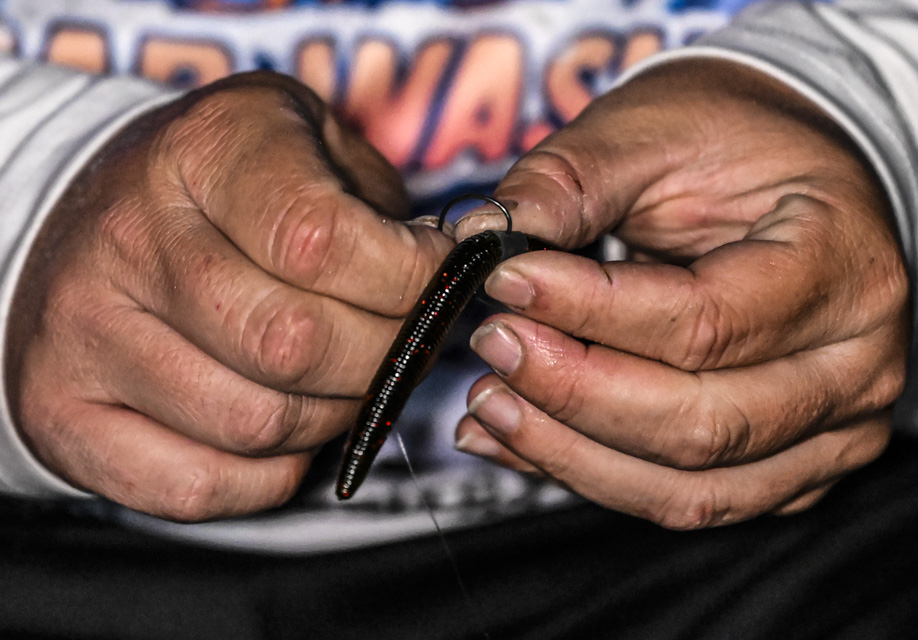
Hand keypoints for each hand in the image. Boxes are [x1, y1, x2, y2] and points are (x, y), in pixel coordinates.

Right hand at [6, 72, 451, 520]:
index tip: (438, 278)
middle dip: (385, 357)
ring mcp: (81, 333)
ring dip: (332, 418)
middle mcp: (128, 238)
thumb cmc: (230, 186)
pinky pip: (198, 487)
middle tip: (406, 339)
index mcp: (201, 151)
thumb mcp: (308, 144)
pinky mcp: (64, 413)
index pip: (320, 241)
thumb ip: (379, 205)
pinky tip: (288, 428)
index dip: (408, 278)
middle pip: (293, 345)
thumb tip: (453, 278)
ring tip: (346, 378)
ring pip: (256, 425)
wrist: (94, 219)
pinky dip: (270, 475)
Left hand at [453, 60, 908, 527]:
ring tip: (491, 402)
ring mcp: (834, 429)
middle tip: (492, 344)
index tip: (502, 281)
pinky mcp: (793, 468)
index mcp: (843, 262)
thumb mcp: (652, 128)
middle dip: (573, 391)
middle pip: (700, 424)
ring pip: (690, 488)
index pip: (704, 322)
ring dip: (571, 452)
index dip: (587, 312)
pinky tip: (521, 439)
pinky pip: (686, 500)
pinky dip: (593, 475)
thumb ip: (570, 181)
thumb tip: (481, 237)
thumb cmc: (730, 144)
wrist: (785, 180)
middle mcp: (857, 364)